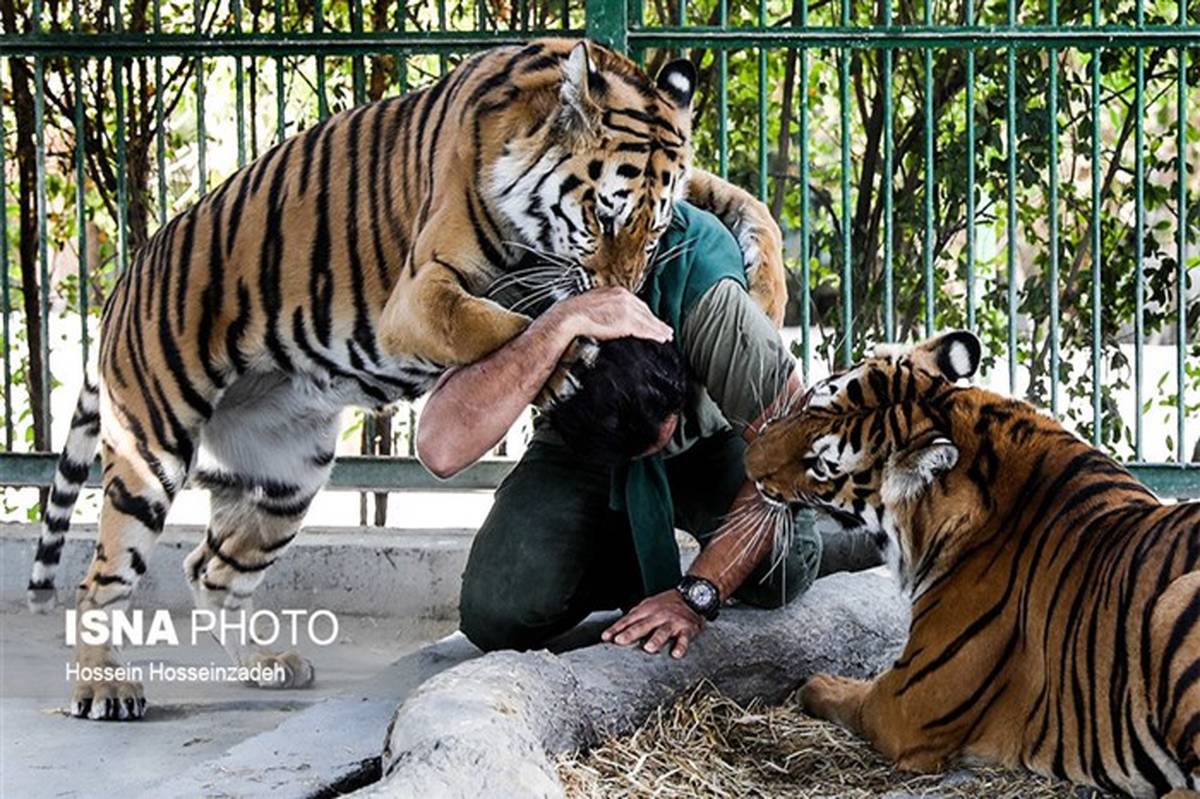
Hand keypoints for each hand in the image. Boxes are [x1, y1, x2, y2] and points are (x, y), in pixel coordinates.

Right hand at [547, 287, 672, 344]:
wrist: (569, 317)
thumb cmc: (576, 314)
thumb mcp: (594, 304)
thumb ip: (606, 308)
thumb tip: (608, 316)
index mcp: (617, 292)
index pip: (637, 304)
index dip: (646, 314)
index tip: (651, 321)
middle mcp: (624, 297)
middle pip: (645, 311)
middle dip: (655, 321)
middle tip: (665, 329)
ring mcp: (627, 309)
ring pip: (648, 320)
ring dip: (659, 329)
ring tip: (666, 336)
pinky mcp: (627, 321)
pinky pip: (645, 329)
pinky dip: (655, 334)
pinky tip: (661, 339)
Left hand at [601, 589, 702, 658]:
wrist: (693, 596)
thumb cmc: (667, 604)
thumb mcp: (648, 606)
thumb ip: (634, 618)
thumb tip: (615, 631)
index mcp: (647, 609)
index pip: (628, 620)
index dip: (616, 628)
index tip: (606, 637)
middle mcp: (658, 615)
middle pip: (643, 625)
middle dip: (631, 633)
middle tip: (620, 641)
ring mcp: (673, 621)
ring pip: (663, 631)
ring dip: (656, 639)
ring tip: (649, 648)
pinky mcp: (687, 628)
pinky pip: (684, 638)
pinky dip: (681, 646)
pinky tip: (676, 654)